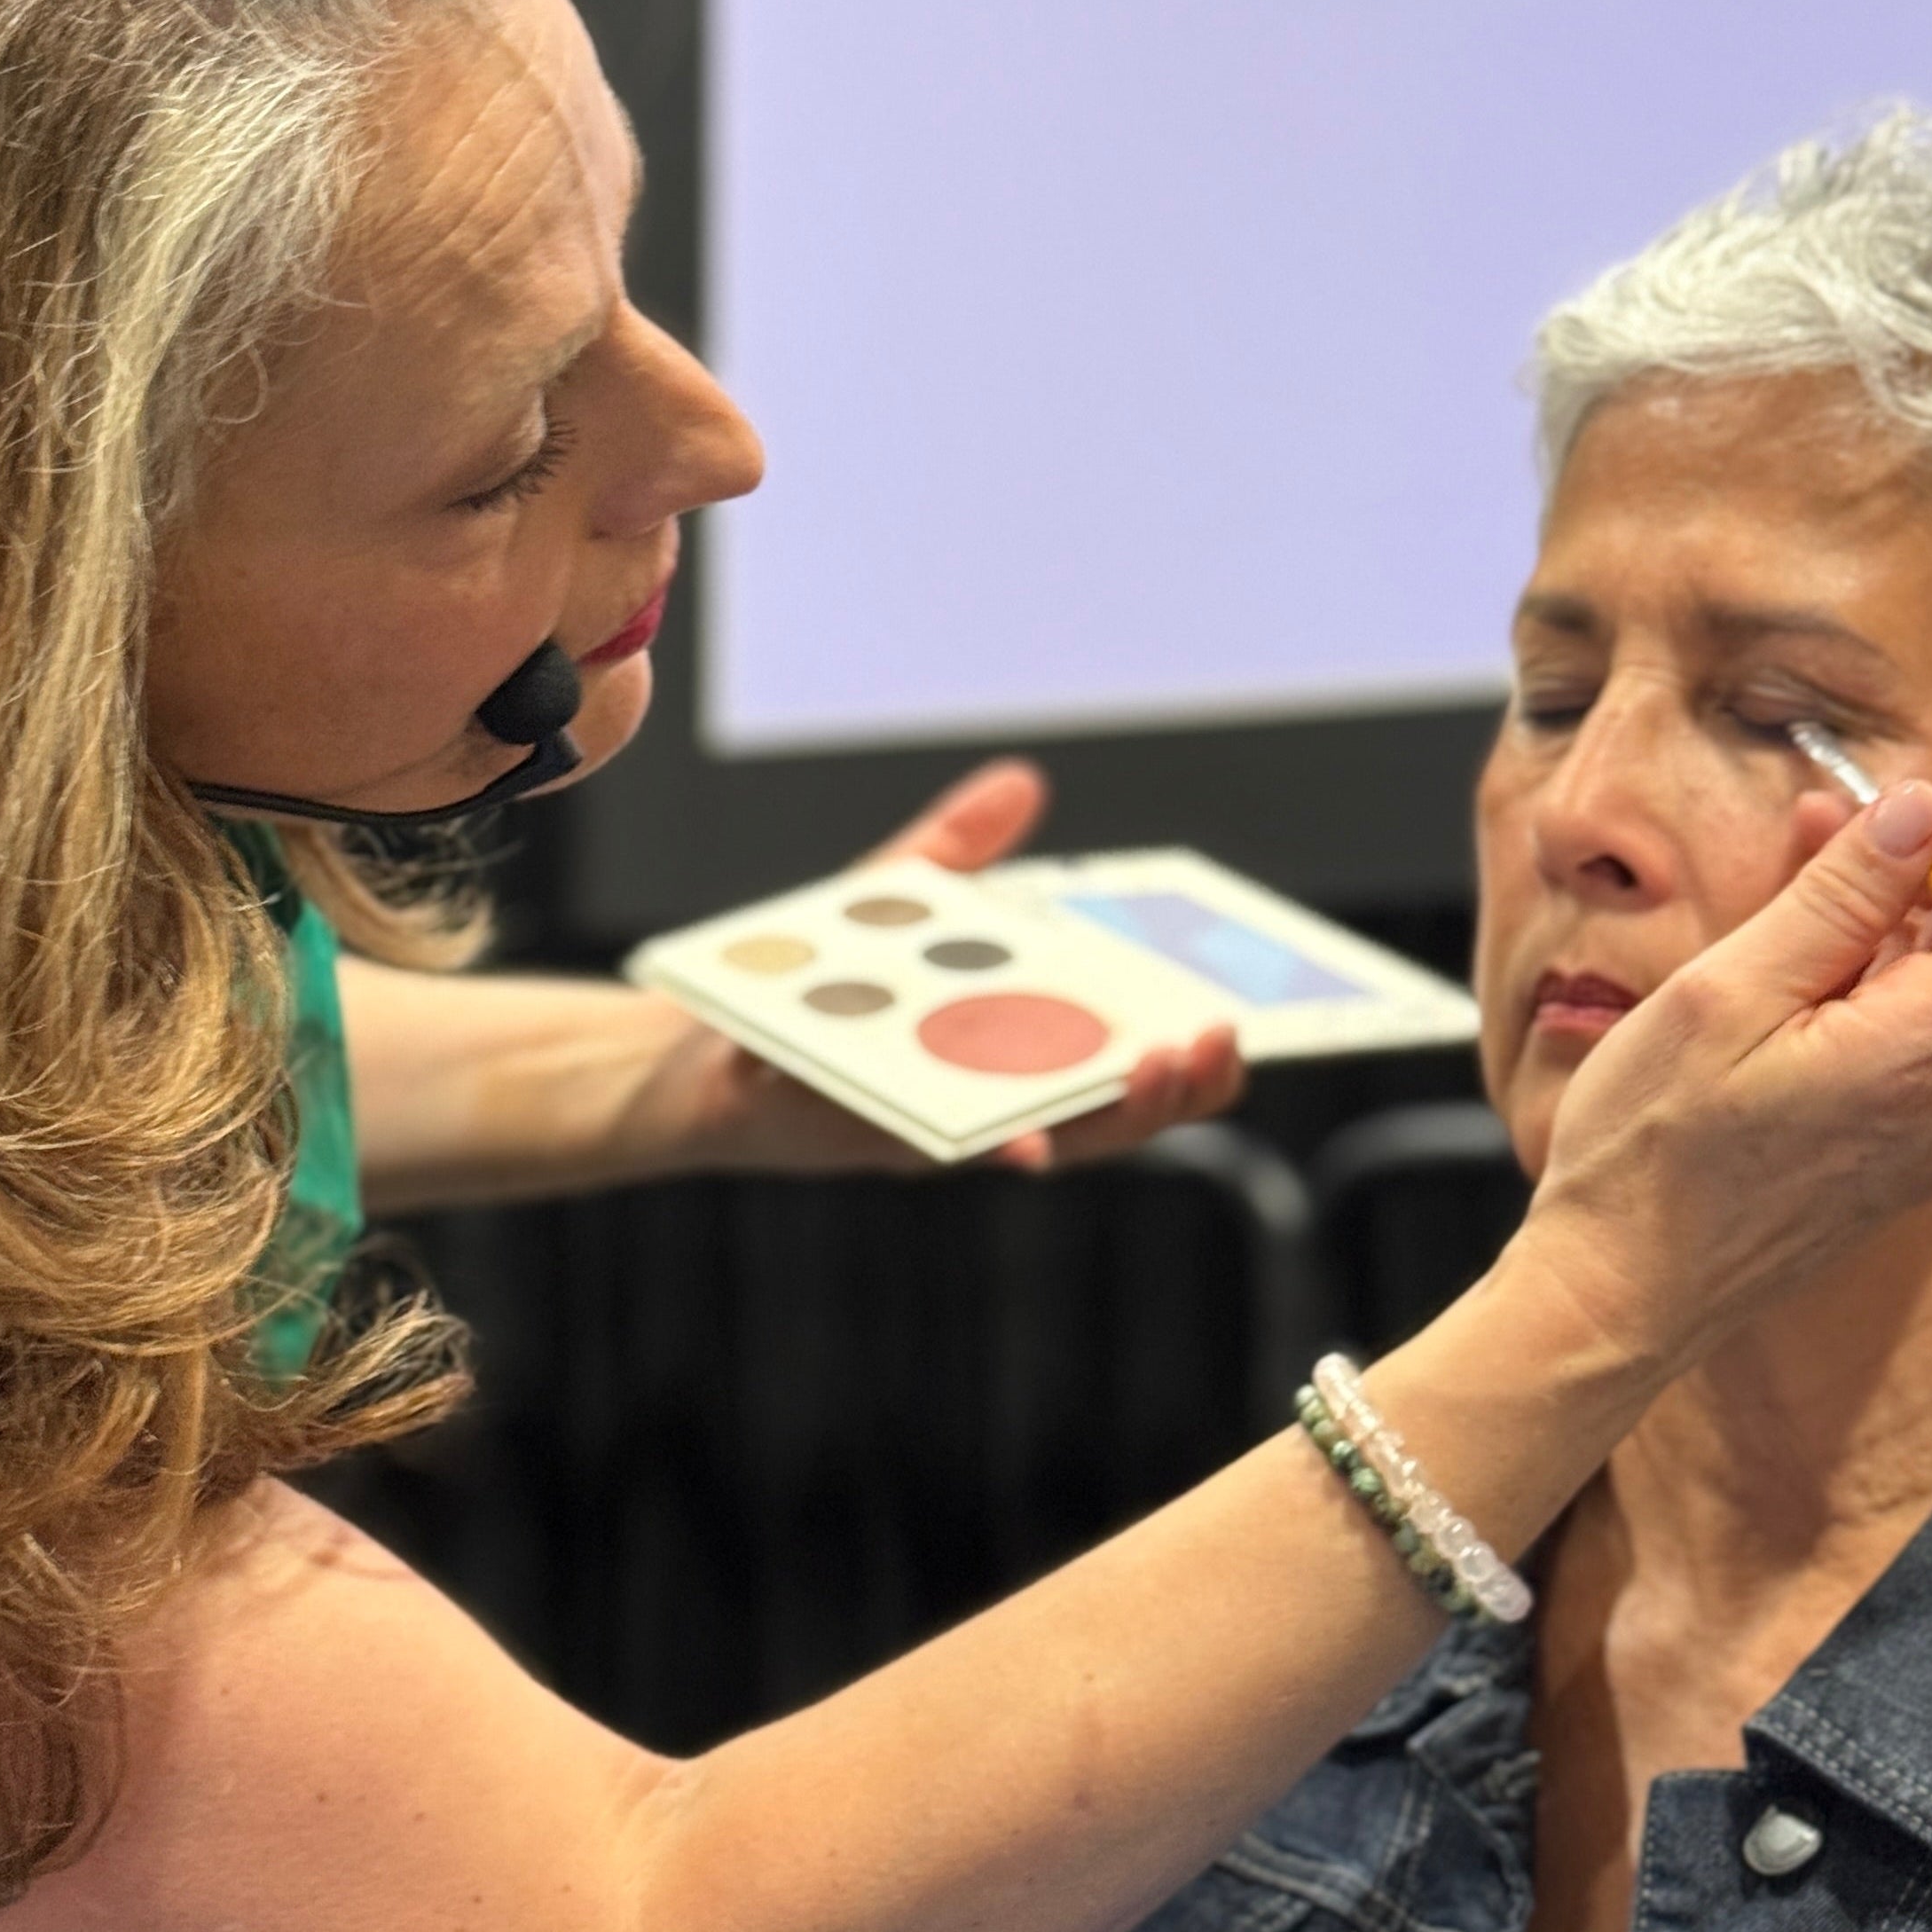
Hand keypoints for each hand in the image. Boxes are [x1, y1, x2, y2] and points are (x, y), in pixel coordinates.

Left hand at [666, 760, 1245, 1174]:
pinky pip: (932, 1151)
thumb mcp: (894, 898)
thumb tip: (1023, 780)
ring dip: (1102, 1113)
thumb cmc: (809, 984)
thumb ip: (959, 851)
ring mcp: (934, 1134)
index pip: (1124, 1072)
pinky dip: (981, 1145)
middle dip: (1172, 1088)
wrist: (693, 1045)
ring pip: (1040, 1143)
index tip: (1238, 1019)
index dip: (1190, 1062)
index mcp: (1013, 1059)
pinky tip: (1021, 1140)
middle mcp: (986, 1110)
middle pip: (1105, 1119)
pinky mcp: (863, 1142)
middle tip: (1212, 1041)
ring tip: (1149, 1065)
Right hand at [1514, 780, 1931, 1378]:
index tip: (1899, 807)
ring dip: (1879, 927)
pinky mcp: (1903, 1157)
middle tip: (1813, 828)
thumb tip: (1912, 813)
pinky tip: (1784, 976)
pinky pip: (1913, 1043)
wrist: (1620, 1293)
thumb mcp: (1727, 993)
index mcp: (1927, 1055)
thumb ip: (1837, 898)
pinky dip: (1865, 989)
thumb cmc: (1651, 1153)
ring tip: (1778, 897)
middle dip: (1914, 870)